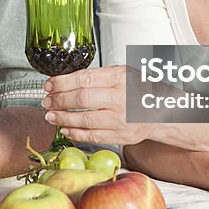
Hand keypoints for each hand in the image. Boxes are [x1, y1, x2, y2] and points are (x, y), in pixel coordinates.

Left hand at [41, 65, 156, 145]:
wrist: (161, 110)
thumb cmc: (137, 89)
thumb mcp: (122, 73)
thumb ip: (97, 76)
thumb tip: (65, 81)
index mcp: (120, 78)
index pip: (84, 79)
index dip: (62, 83)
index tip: (49, 84)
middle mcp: (121, 99)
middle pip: (82, 100)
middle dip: (59, 100)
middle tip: (47, 101)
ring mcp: (121, 119)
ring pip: (85, 120)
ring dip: (62, 118)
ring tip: (50, 115)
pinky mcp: (121, 136)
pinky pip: (93, 136)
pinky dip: (75, 134)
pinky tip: (65, 129)